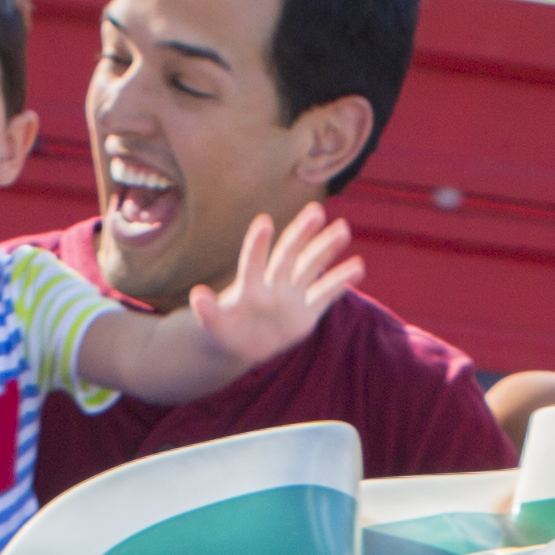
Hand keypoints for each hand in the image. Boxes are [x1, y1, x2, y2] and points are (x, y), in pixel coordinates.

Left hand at [183, 201, 360, 370]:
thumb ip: (208, 312)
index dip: (257, 244)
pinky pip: (326, 295)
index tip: (264, 223)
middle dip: (302, 234)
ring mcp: (292, 296)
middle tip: (316, 211)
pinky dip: (340, 282)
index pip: (254, 261)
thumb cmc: (224, 329)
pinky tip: (357, 265)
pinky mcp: (306, 312)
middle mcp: (273, 284)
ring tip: (343, 230)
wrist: (241, 342)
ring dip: (326, 249)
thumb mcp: (213, 324)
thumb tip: (197, 296)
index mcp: (250, 286)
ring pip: (311, 268)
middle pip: (289, 255)